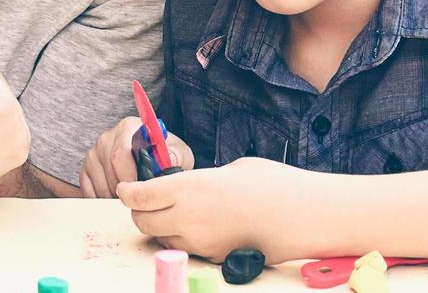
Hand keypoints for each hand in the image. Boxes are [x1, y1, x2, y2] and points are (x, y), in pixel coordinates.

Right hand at [80, 116, 195, 197]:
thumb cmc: (165, 156)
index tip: (141, 193)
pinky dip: (104, 201)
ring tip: (133, 201)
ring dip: (116, 199)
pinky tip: (118, 200)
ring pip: (101, 186)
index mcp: (128, 128)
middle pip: (110, 173)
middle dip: (126, 193)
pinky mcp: (85, 170)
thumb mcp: (177, 153)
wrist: (150, 156)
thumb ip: (175, 157)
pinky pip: (90, 193)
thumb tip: (165, 163)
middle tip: (141, 203)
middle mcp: (106, 138)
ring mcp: (93, 154)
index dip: (130, 178)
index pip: (120, 155)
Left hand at [116, 157, 307, 262]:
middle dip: (140, 212)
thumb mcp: (231, 169)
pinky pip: (187, 249)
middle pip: (143, 221)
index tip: (125, 188)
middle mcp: (188, 217)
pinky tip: (201, 226)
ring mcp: (200, 242)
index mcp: (189, 187)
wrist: (303, 216)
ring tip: (176, 213)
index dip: (128, 192)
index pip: (140, 195)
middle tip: (146, 202)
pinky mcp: (214, 258)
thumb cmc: (273, 184)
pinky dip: (184, 239)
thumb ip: (202, 179)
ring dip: (161, 228)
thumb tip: (191, 186)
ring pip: (163, 239)